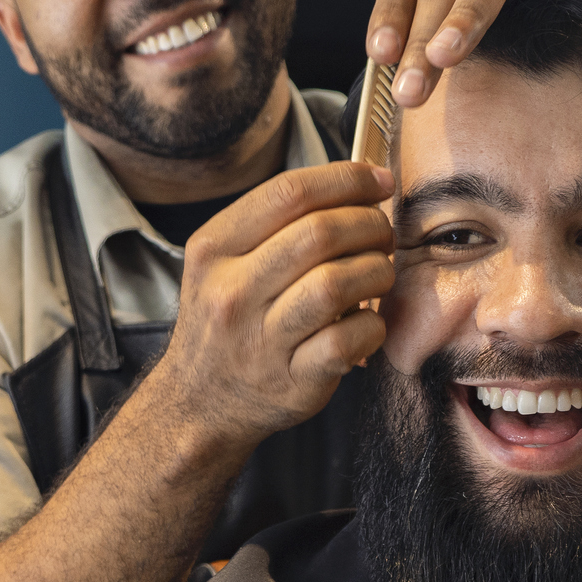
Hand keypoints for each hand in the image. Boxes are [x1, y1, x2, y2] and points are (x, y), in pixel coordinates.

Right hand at [144, 161, 395, 456]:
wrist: (199, 403)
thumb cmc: (226, 320)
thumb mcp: (223, 262)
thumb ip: (275, 223)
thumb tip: (356, 185)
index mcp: (213, 249)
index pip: (289, 193)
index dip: (346, 179)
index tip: (378, 180)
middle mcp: (231, 292)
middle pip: (319, 233)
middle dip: (368, 224)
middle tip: (382, 233)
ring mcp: (261, 340)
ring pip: (336, 284)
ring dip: (375, 271)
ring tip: (378, 273)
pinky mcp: (293, 381)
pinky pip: (348, 339)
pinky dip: (372, 325)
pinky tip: (366, 321)